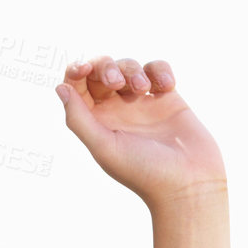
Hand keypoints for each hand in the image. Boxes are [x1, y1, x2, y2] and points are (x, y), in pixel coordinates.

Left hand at [54, 56, 225, 209]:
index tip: (84, 69)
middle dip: (106, 67)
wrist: (187, 180)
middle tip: (116, 82)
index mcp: (94, 125)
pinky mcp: (166, 97)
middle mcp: (114, 112)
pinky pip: (157, 69)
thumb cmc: (143, 170)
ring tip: (143, 90)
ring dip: (133, 71)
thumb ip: (79, 119)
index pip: (76, 89)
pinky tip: (167, 87)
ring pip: (128, 67)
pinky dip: (160, 71)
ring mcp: (140, 103)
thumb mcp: (104, 146)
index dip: (75, 72)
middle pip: (101, 71)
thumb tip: (60, 88)